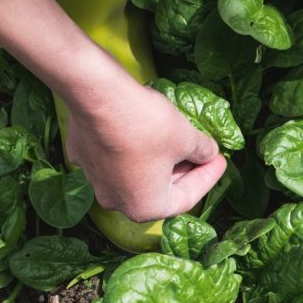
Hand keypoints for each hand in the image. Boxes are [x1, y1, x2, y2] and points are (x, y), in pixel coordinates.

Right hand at [64, 75, 226, 222]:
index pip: (187, 198)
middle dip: (185, 170)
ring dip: (159, 161)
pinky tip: (146, 131)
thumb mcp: (187, 138)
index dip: (208, 177)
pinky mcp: (82, 155)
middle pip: (160, 189)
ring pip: (136, 174)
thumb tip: (208, 153)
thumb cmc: (147, 125)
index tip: (221, 161)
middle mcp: (116, 201)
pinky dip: (133, 148)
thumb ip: (203, 151)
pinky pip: (115, 156)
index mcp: (145, 207)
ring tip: (179, 142)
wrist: (100, 95)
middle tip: (203, 153)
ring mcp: (95, 179)